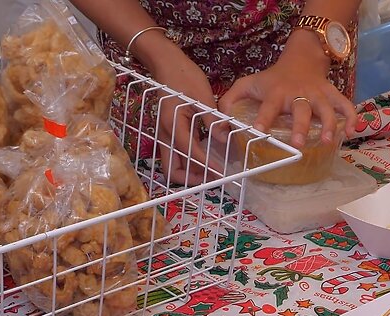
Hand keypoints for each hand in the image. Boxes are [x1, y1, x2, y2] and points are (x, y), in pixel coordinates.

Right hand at [146, 46, 225, 184]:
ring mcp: (166, 134)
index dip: (205, 164)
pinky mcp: (170, 132)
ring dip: (190, 172)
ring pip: (173, 164)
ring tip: (210, 172)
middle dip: (191, 178)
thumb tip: (223, 140)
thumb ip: (212, 120)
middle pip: (172, 169)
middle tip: (211, 178)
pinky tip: (206, 158)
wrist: (167, 64)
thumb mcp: (202, 97)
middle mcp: (165, 133)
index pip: (189, 152)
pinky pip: (177, 153)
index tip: (220, 172)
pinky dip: (189, 161)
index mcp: (173, 124)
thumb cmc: (184, 76)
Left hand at [218, 33, 355, 148]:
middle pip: (301, 110)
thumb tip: (221, 126)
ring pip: (326, 108)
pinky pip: (345, 104)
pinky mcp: (331, 94)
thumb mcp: (248, 84)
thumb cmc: (272, 78)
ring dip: (329, 124)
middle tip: (297, 143)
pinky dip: (351, 116)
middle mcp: (298, 94)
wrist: (301, 57)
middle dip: (300, 127)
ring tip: (329, 141)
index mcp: (276, 94)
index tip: (258, 131)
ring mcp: (317, 94)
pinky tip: (352, 131)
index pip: (268, 106)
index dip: (263, 118)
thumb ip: (230, 102)